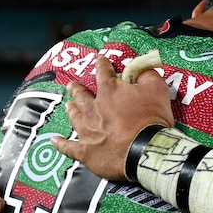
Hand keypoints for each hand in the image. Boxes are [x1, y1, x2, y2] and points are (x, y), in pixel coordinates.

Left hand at [51, 56, 173, 180]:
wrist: (146, 150)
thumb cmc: (151, 120)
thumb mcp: (157, 90)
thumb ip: (148, 75)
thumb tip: (142, 70)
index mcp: (109, 91)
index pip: (103, 72)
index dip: (102, 65)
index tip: (101, 61)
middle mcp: (93, 108)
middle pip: (81, 95)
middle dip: (77, 89)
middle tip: (73, 85)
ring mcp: (87, 130)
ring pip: (74, 116)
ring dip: (72, 110)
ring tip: (69, 106)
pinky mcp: (86, 151)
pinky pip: (68, 147)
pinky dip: (61, 144)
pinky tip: (54, 141)